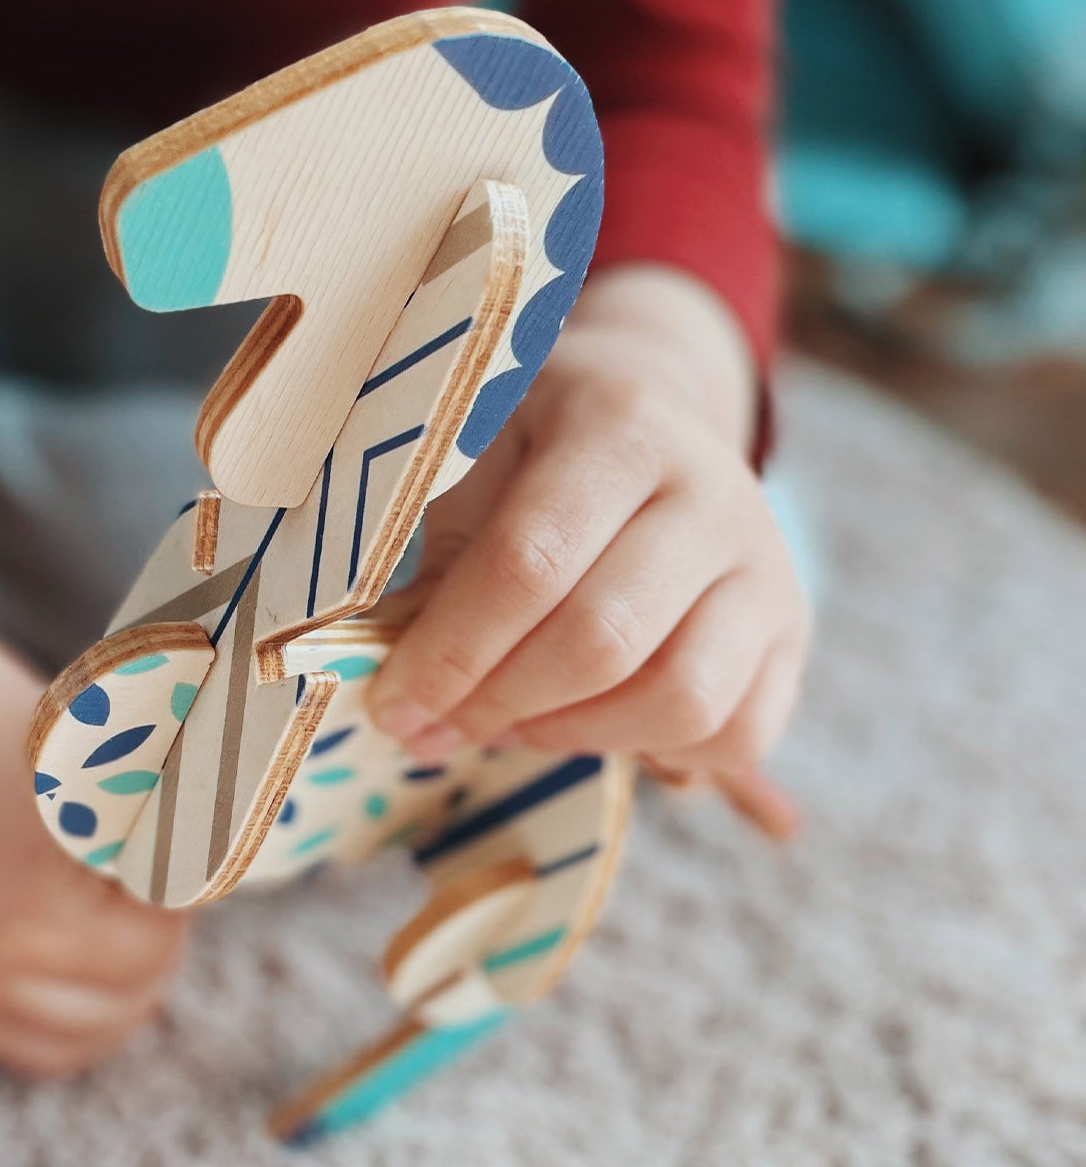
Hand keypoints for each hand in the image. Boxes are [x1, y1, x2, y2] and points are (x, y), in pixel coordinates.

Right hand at [0, 462, 189, 1075]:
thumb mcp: (99, 747)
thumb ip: (170, 819)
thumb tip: (245, 871)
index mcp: (35, 879)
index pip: (163, 929)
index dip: (184, 885)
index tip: (176, 846)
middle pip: (136, 986)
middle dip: (157, 931)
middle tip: (139, 872)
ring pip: (93, 1033)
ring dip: (122, 978)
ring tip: (105, 906)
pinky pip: (29, 1050)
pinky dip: (74, 1018)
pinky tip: (78, 955)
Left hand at [370, 266, 808, 773]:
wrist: (650, 413)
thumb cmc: (529, 446)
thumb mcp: (467, 455)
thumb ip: (422, 550)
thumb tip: (373, 673)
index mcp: (622, 425)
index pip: (530, 562)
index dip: (452, 651)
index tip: (392, 703)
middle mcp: (714, 492)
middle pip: (602, 642)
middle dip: (497, 704)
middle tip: (430, 727)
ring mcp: (767, 567)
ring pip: (678, 700)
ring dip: (570, 735)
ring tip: (507, 721)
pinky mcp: (792, 633)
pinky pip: (732, 735)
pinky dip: (648, 753)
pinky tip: (584, 722)